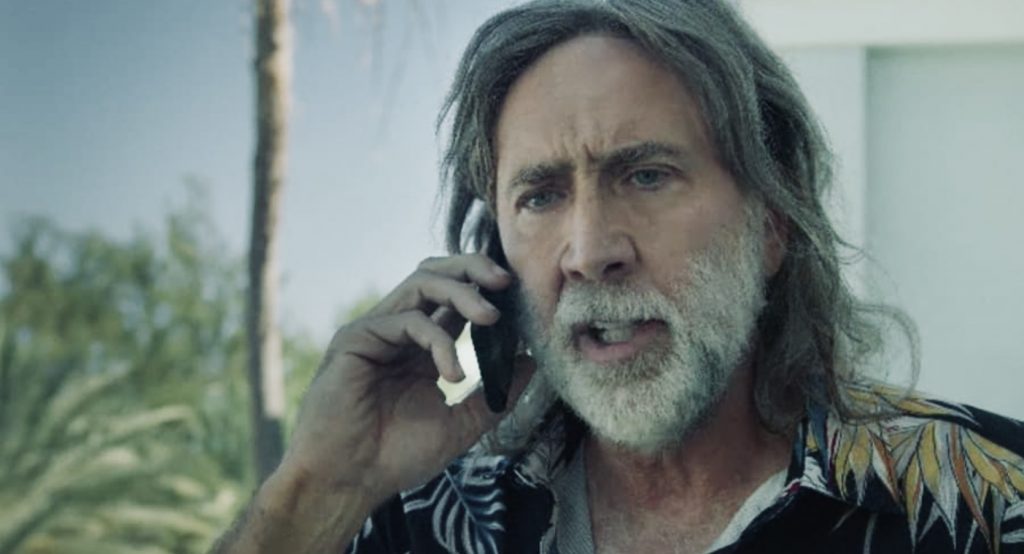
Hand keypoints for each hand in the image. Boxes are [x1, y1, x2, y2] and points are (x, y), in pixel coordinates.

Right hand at [278, 254, 531, 509]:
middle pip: (436, 273)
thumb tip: (532, 362)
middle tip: (507, 280)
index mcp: (420, 346)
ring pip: (421, 282)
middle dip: (473, 268)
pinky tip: (453, 375)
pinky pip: (406, 321)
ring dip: (462, 292)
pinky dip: (438, 342)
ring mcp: (375, 331)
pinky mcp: (355, 339)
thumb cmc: (394, 457)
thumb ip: (494, 394)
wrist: (347, 484)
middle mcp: (397, 330)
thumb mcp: (460, 424)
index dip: (487, 291)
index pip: (454, 299)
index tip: (522, 296)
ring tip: (491, 317)